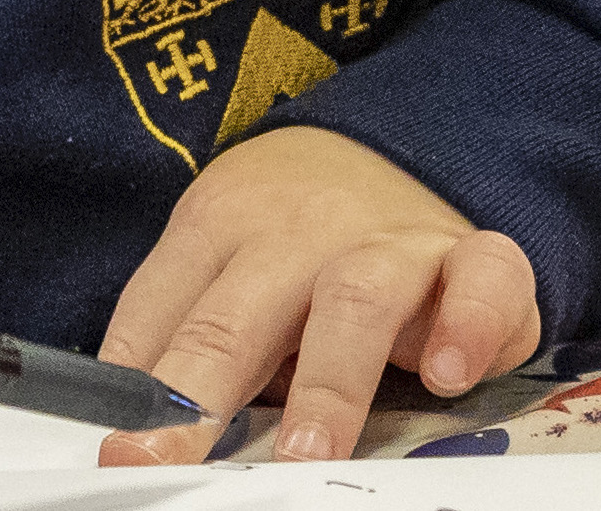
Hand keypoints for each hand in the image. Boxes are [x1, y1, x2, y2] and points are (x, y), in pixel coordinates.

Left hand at [90, 125, 541, 466]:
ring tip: (307, 451)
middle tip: (169, 456)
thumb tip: (122, 431)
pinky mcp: (472, 258)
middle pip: (239, 314)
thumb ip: (174, 339)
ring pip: (354, 300)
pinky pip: (483, 280)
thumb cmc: (290, 240)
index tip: (117, 450)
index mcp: (219, 225)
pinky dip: (471, 324)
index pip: (161, 310)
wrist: (387, 144)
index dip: (133, 387)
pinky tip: (448, 374)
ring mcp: (389, 242)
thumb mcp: (217, 270)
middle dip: (201, 391)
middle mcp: (299, 231)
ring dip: (328, 382)